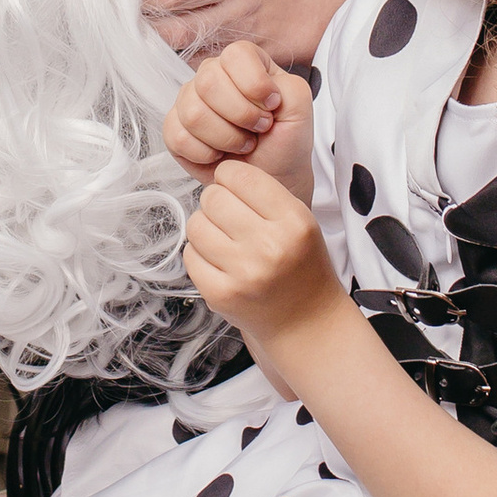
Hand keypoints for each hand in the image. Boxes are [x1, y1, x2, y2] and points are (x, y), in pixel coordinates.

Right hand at [166, 44, 314, 192]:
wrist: (271, 175)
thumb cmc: (284, 140)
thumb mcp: (301, 109)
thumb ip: (289, 88)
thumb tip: (258, 89)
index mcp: (243, 62)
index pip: (236, 54)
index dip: (254, 84)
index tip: (271, 107)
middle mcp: (212, 75)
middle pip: (208, 82)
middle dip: (241, 115)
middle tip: (258, 129)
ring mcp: (189, 101)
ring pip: (194, 113)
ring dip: (226, 138)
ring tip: (243, 143)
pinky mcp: (174, 129)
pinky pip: (179, 138)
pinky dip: (206, 154)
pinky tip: (221, 154)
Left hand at [184, 154, 349, 368]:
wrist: (306, 322)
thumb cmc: (300, 267)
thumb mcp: (300, 222)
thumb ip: (263, 194)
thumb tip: (218, 174)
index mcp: (293, 221)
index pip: (240, 176)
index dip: (230, 177)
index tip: (234, 187)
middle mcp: (269, 246)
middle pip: (213, 198)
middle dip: (216, 203)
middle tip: (230, 218)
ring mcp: (243, 273)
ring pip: (195, 225)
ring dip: (205, 228)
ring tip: (224, 241)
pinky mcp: (221, 295)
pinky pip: (190, 255)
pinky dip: (199, 255)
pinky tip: (220, 263)